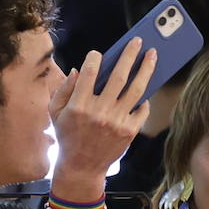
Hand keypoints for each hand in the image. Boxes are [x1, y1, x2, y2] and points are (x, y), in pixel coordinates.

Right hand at [49, 41, 156, 185]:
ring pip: (136, 89)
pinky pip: (141, 109)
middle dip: (129, 55)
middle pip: (118, 76)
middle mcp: (99, 112)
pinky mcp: (129, 131)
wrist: (82, 167)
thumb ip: (64, 90)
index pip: (89, 74)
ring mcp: (117, 121)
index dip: (94, 59)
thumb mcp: (55, 113)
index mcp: (79, 106)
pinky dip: (144, 98)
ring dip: (146, 69)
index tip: (98, 53)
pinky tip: (145, 88)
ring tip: (152, 55)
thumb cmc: (67, 137)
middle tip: (138, 41)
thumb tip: (78, 69)